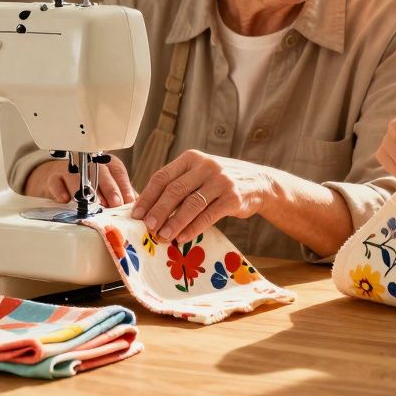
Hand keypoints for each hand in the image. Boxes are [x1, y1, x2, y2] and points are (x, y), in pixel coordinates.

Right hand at [23, 157, 136, 207]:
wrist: (62, 178)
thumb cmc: (91, 183)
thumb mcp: (110, 186)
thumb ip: (124, 195)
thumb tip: (138, 208)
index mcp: (107, 164)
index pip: (118, 173)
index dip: (124, 187)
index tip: (128, 201)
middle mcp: (90, 164)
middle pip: (101, 174)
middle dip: (109, 189)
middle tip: (114, 203)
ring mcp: (71, 170)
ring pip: (78, 177)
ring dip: (85, 191)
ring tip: (92, 203)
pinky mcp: (54, 177)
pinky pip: (56, 182)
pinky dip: (61, 191)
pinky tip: (65, 199)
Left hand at [131, 150, 275, 242]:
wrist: (259, 183)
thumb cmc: (221, 181)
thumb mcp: (200, 174)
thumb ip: (180, 185)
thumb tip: (149, 211)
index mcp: (192, 158)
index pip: (163, 176)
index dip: (148, 196)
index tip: (136, 214)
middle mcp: (206, 166)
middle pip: (175, 190)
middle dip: (158, 210)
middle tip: (147, 226)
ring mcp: (221, 181)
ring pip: (191, 203)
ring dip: (175, 222)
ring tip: (163, 236)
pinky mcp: (233, 197)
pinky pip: (209, 215)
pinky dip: (194, 228)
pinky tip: (183, 237)